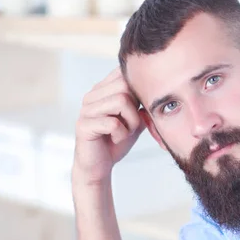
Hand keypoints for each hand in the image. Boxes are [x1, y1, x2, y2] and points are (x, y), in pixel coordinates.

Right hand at [74, 67, 145, 185]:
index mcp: (102, 90)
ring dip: (130, 122)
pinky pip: (113, 122)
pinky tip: (116, 139)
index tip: (139, 110)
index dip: (138, 91)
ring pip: (120, 101)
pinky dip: (121, 134)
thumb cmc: (116, 141)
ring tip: (124, 132)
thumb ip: (142, 105)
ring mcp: (86, 109)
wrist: (99, 166)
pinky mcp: (83, 125)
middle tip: (132, 125)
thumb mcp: (134, 120)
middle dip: (136, 108)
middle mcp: (92, 95)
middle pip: (125, 85)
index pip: (124, 73)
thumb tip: (156, 93)